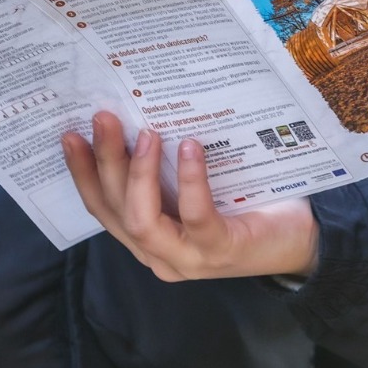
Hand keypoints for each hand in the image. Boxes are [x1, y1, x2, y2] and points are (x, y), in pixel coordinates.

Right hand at [62, 112, 319, 281]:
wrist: (299, 237)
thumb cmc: (244, 204)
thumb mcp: (198, 183)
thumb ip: (168, 166)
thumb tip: (144, 109)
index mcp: (147, 236)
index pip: (101, 206)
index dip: (81, 173)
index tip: (68, 134)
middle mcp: (158, 253)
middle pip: (114, 208)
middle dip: (104, 162)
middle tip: (103, 117)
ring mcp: (187, 257)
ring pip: (142, 219)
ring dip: (137, 173)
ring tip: (145, 132)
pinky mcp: (219, 250)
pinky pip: (195, 216)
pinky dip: (189, 181)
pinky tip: (190, 147)